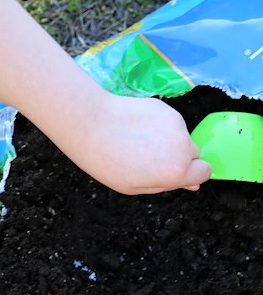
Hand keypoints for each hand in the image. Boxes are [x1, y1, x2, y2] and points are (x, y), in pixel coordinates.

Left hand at [62, 93, 211, 194]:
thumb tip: (193, 183)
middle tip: (147, 157)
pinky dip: (158, 125)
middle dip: (178, 157)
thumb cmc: (106, 161)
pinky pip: (170, 122)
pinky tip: (135, 127)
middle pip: (193, 154)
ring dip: (167, 140)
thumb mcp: (133, 186)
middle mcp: (183, 146)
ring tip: (136, 141)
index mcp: (177, 171)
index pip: (204, 172)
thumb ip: (166, 185)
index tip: (171, 172)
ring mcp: (176, 124)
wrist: (90, 125)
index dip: (188, 174)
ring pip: (180, 136)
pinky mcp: (166, 108)